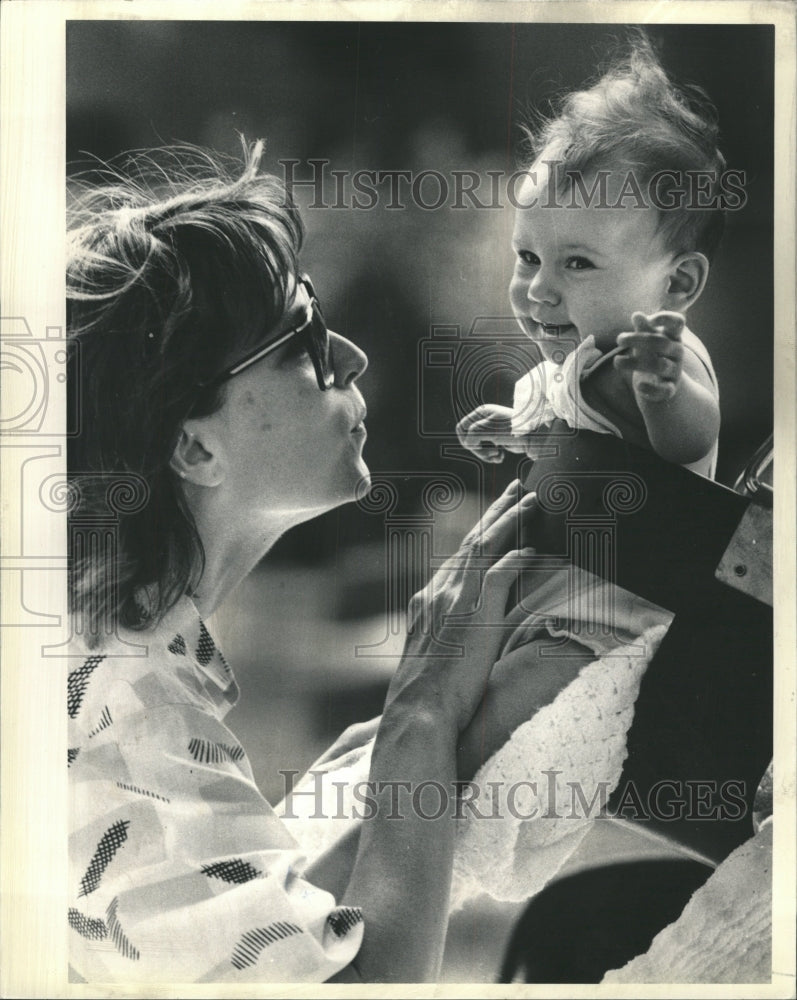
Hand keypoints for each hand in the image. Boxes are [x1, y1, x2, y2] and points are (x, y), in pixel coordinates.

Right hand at [384, 479, 538, 732]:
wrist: (417, 713)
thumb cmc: (424, 698)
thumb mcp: (429, 656)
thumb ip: (443, 634)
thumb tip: (459, 630)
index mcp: (426, 600)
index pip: (457, 557)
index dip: (478, 535)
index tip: (493, 519)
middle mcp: (438, 593)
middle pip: (471, 542)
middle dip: (495, 513)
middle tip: (515, 489)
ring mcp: (455, 601)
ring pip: (485, 548)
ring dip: (509, 521)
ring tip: (529, 500)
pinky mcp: (474, 614)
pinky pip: (500, 575)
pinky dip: (516, 558)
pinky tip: (532, 548)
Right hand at [456, 404, 525, 462]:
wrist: (533, 436)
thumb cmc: (511, 429)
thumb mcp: (488, 431)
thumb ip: (472, 436)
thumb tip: (468, 444)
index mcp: (481, 413)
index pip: (462, 427)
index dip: (464, 439)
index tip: (473, 446)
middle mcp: (485, 420)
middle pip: (469, 439)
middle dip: (478, 450)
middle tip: (490, 454)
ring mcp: (492, 430)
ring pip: (479, 447)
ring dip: (486, 455)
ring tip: (498, 455)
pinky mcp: (499, 440)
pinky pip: (488, 451)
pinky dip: (493, 456)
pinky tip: (501, 456)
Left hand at [614, 311, 685, 401]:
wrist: (663, 384)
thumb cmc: (653, 355)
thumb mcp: (648, 341)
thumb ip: (643, 328)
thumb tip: (637, 315)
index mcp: (673, 337)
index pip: (678, 323)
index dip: (666, 318)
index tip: (650, 320)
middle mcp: (677, 353)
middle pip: (662, 343)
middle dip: (638, 340)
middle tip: (619, 339)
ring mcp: (675, 371)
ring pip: (660, 365)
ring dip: (635, 363)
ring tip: (616, 361)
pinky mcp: (670, 389)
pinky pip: (664, 390)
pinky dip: (652, 389)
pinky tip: (638, 386)